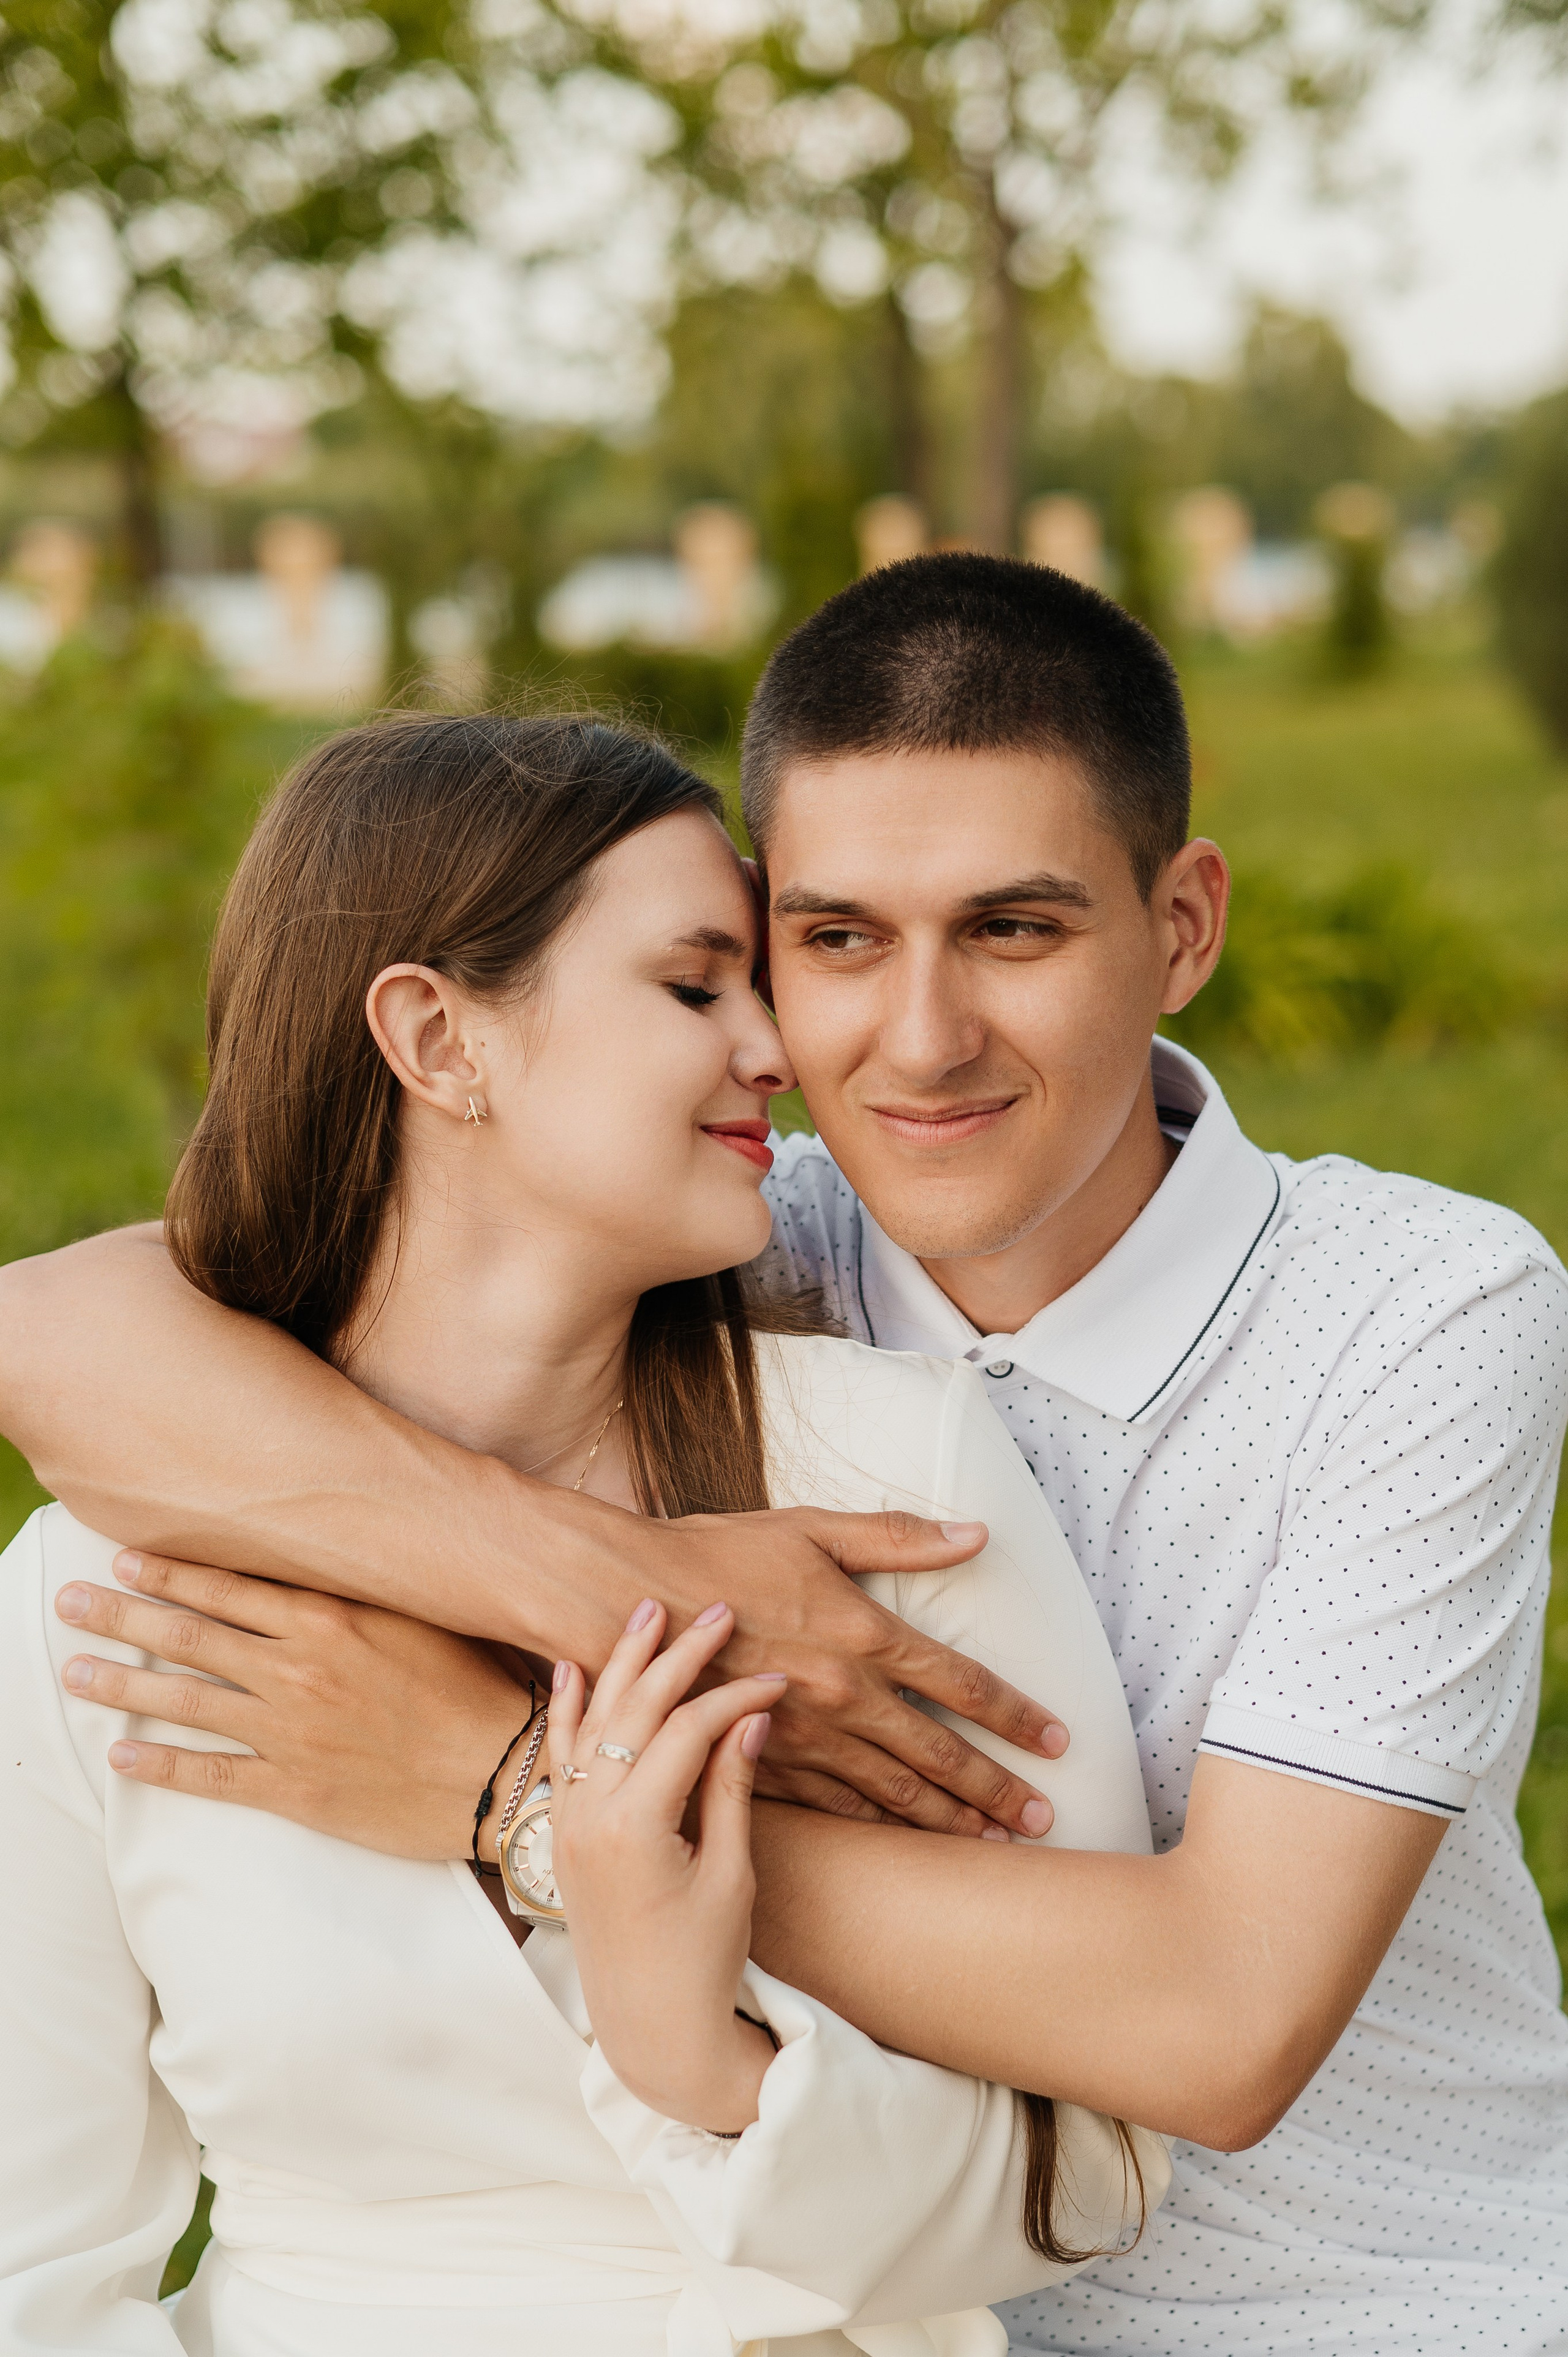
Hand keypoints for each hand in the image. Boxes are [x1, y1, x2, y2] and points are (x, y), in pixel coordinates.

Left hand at [54, 1553, 534, 1854]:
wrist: (507, 1774)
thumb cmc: (479, 1687)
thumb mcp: (426, 1616)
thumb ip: (366, 1590)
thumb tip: (326, 1557)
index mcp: (332, 1619)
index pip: (231, 1587)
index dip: (173, 1572)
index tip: (125, 1558)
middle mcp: (299, 1669)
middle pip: (191, 1636)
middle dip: (123, 1616)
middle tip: (70, 1604)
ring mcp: (291, 1731)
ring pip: (187, 1700)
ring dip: (123, 1684)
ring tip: (74, 1671)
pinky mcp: (295, 1788)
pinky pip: (211, 1776)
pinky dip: (161, 1765)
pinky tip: (121, 1754)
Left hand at [550, 1599, 783, 2133]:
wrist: (650, 2026)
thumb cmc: (702, 1960)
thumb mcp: (730, 1873)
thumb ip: (732, 1788)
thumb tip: (752, 1715)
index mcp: (634, 1829)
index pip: (688, 1731)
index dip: (735, 1697)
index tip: (778, 1679)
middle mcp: (589, 1817)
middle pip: (635, 1709)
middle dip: (679, 1656)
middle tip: (719, 1613)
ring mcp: (568, 1824)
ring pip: (592, 1721)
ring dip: (621, 1663)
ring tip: (648, 1612)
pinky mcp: (564, 1834)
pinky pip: (561, 1756)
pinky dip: (568, 1709)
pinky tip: (574, 1668)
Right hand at [650, 1506, 1063, 1836]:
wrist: (626, 1602)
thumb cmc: (719, 1554)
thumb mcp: (812, 1528)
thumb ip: (897, 1537)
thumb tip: (975, 1532)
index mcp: (863, 1635)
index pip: (963, 1685)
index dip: (1016, 1716)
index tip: (1058, 1742)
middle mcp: (843, 1697)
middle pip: (939, 1756)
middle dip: (997, 1790)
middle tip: (1043, 1821)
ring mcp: (804, 1739)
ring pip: (893, 1794)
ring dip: (948, 1822)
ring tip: (992, 1844)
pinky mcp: (764, 1764)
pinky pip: (835, 1807)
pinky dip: (877, 1829)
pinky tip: (903, 1846)